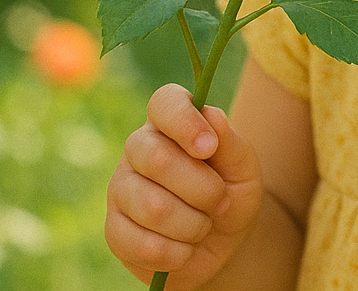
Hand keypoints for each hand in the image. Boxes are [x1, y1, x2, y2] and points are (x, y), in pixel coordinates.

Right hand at [105, 84, 264, 288]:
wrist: (222, 242)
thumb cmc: (231, 193)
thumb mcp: (243, 168)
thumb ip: (230, 143)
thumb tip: (211, 115)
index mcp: (171, 122)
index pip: (164, 103)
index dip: (185, 123)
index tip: (209, 148)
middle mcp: (139, 149)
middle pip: (157, 158)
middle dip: (203, 188)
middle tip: (220, 201)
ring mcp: (121, 189)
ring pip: (152, 207)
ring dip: (193, 225)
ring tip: (203, 226)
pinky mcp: (114, 230)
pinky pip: (142, 244)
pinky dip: (177, 253)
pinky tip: (186, 249)